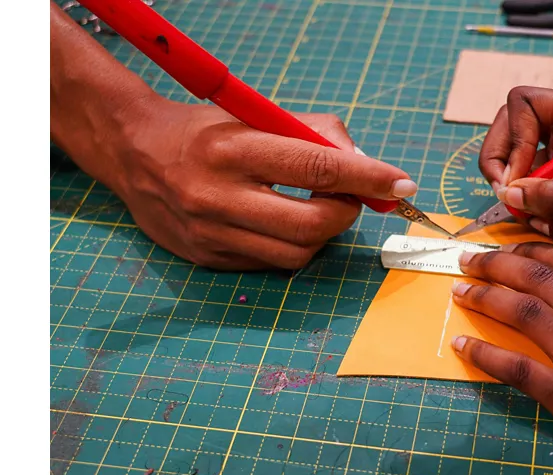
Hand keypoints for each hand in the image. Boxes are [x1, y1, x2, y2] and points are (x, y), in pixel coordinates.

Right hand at [94, 98, 415, 269]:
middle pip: (312, 224)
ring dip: (323, 234)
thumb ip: (315, 134)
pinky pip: (271, 265)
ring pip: (297, 254)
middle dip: (347, 213)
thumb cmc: (208, 131)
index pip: (317, 167)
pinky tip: (282, 225)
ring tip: (316, 209)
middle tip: (352, 199)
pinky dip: (292, 247)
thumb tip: (366, 165)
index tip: (401, 182)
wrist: (135, 153)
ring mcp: (211, 233)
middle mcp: (219, 194)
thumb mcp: (256, 115)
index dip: (367, 177)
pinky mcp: (208, 258)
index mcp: (233, 148)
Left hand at [450, 243, 552, 474]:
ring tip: (460, 287)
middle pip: (542, 281)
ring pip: (527, 315)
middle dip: (501, 264)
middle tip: (470, 256)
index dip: (541, 249)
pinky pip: (522, 371)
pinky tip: (462, 343)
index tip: (515, 243)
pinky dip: (488, 355)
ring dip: (488, 297)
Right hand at [478, 87, 552, 249]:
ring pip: (526, 169)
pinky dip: (541, 211)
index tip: (519, 179)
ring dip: (524, 198)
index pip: (524, 104)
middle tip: (513, 201)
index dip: (512, 139)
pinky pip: (544, 193)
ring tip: (543, 222)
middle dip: (507, 169)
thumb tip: (511, 196)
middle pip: (514, 134)